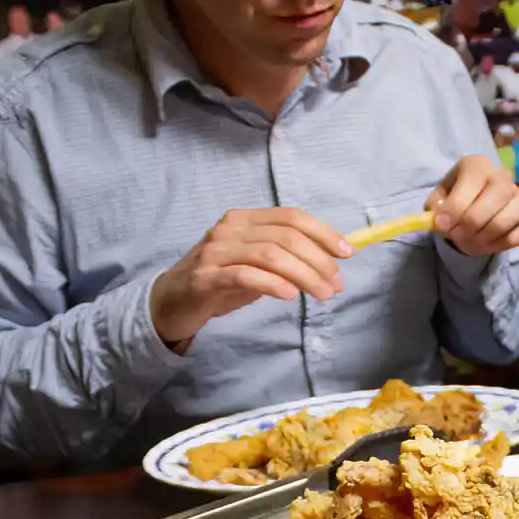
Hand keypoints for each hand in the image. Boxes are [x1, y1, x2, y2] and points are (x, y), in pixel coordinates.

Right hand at [150, 208, 349, 349]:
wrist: (172, 300)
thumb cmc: (221, 280)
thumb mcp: (257, 263)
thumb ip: (286, 256)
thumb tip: (331, 260)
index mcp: (245, 219)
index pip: (291, 217)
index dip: (323, 233)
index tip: (347, 254)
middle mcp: (229, 229)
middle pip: (285, 237)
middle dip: (318, 261)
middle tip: (336, 285)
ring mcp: (215, 251)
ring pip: (270, 255)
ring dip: (304, 275)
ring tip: (322, 294)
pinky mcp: (204, 277)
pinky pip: (244, 275)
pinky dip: (273, 284)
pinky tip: (290, 295)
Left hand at [429, 155, 518, 256]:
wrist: (473, 210)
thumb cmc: (456, 202)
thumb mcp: (439, 200)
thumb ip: (437, 208)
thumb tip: (441, 220)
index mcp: (478, 165)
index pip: (473, 181)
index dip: (456, 206)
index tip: (442, 225)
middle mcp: (503, 175)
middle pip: (498, 196)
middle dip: (473, 222)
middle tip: (457, 235)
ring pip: (513, 214)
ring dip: (488, 234)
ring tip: (472, 241)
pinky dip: (504, 242)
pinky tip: (489, 242)